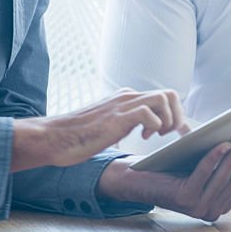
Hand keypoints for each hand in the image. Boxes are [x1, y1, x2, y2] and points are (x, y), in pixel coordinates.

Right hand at [11, 88, 186, 171]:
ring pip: (164, 98)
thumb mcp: (110, 126)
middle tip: (169, 135)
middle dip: (178, 116)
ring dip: (169, 119)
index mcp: (126, 98)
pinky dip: (154, 126)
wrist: (52, 137)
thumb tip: (144, 131)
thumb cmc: (78, 137)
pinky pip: (148, 113)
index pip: (163, 96)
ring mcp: (122, 105)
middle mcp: (127, 96)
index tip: (176, 133)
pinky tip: (142, 137)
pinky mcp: (116, 117)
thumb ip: (127, 123)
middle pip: (170, 94)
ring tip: (158, 136)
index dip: (176, 114)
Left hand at [97, 138, 230, 221]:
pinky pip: (204, 173)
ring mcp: (199, 207)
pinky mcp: (185, 199)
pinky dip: (215, 157)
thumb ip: (225, 160)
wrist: (140, 178)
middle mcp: (212, 210)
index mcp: (221, 204)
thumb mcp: (205, 164)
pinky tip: (224, 143)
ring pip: (223, 176)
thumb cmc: (175, 166)